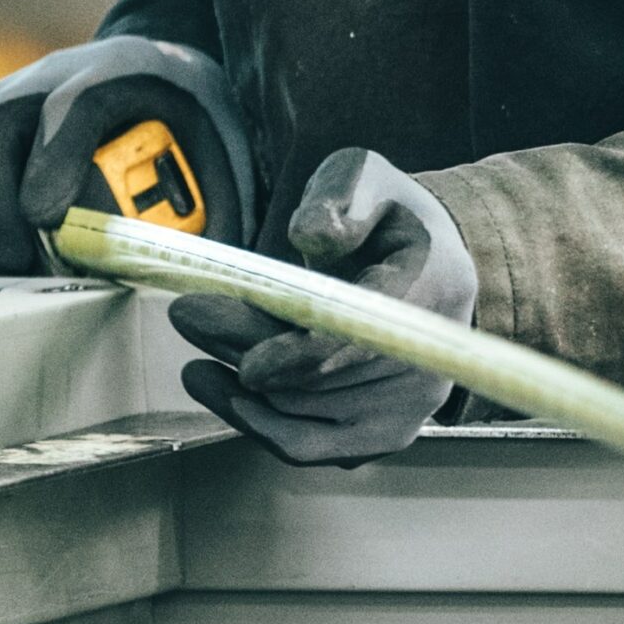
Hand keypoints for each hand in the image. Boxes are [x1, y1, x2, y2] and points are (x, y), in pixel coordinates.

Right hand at [0, 36, 255, 273]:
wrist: (153, 70)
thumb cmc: (187, 116)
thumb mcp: (221, 148)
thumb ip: (218, 206)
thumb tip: (207, 282)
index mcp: (120, 69)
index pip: (74, 100)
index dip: (55, 155)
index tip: (48, 216)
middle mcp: (50, 73)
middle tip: (21, 263)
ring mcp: (9, 95)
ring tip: (12, 271)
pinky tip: (1, 257)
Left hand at [170, 148, 476, 466]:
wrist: (427, 260)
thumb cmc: (386, 216)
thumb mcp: (364, 178)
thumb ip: (339, 196)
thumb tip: (311, 235)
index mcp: (434, 284)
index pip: (366, 337)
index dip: (303, 356)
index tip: (246, 363)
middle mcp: (433, 357)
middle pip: (324, 377)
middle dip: (247, 350)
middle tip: (189, 317)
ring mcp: (412, 403)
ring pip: (308, 413)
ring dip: (243, 389)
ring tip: (196, 357)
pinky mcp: (386, 431)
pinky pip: (314, 445)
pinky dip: (262, 425)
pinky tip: (224, 395)